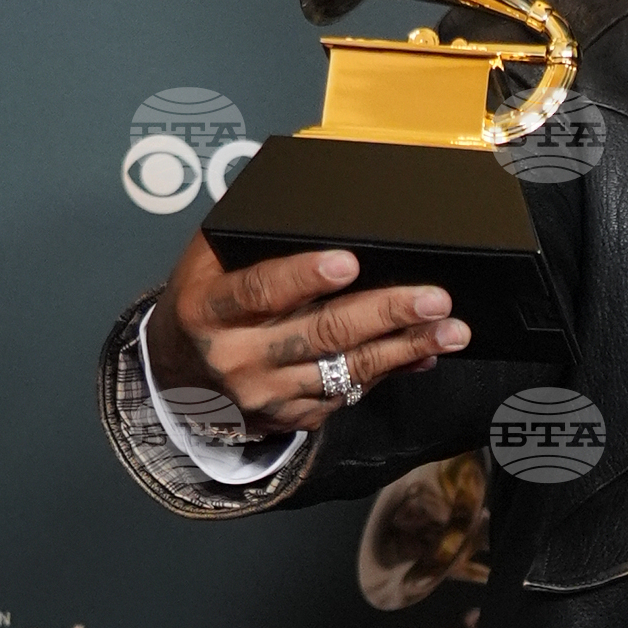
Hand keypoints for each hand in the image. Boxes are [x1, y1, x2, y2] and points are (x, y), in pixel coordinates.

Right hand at [144, 233, 471, 434]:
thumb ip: (256, 236)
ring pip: (345, 370)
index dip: (304, 277)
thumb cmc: (203, 302)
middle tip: (433, 298)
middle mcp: (237, 357)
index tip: (349, 261)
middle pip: (320, 333)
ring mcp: (267, 394)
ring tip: (451, 330)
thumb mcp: (208, 262)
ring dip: (405, 348)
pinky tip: (425, 353)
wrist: (176, 377)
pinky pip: (351, 392)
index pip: (259, 291)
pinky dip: (392, 371)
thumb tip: (328, 209)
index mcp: (208, 310)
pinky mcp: (293, 418)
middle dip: (384, 313)